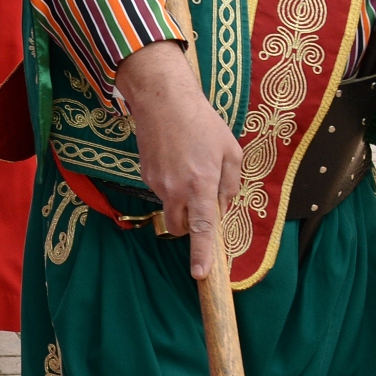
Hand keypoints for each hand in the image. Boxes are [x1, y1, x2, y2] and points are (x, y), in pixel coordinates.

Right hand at [118, 42, 243, 280]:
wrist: (161, 99)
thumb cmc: (201, 122)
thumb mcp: (230, 150)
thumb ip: (231, 182)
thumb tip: (224, 203)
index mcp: (200, 186)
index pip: (201, 230)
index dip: (201, 255)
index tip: (200, 275)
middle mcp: (175, 190)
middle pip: (181, 226)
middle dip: (192, 225)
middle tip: (204, 201)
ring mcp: (156, 183)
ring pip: (171, 207)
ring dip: (183, 201)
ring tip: (191, 167)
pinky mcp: (145, 174)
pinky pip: (161, 190)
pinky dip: (171, 184)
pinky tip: (177, 158)